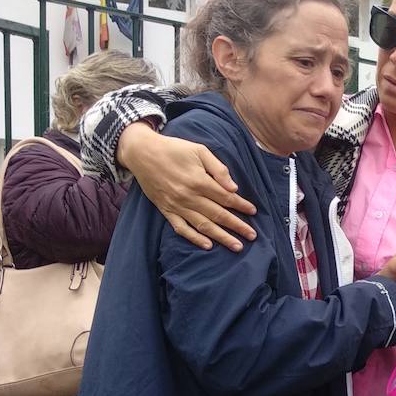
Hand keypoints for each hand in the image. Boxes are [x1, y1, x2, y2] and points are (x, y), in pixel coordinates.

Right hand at [120, 123, 257, 250]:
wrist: (142, 152)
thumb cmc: (174, 149)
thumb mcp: (199, 150)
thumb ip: (218, 169)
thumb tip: (234, 187)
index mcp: (199, 181)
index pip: (226, 198)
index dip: (241, 205)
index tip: (254, 212)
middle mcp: (189, 196)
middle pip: (218, 215)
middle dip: (237, 226)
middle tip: (252, 236)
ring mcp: (177, 206)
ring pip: (203, 225)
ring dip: (221, 237)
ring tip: (237, 246)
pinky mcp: (166, 210)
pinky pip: (181, 228)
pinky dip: (195, 238)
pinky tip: (208, 245)